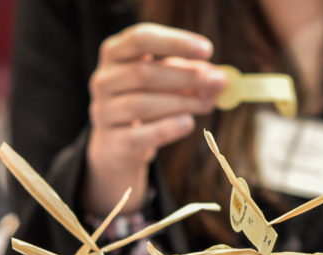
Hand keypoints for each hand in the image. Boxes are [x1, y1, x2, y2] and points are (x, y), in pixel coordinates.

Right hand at [85, 23, 226, 214]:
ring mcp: (103, 112)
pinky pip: (141, 134)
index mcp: (115, 54)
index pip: (141, 38)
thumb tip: (219, 78)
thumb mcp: (165, 81)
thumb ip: (190, 74)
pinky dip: (168, 128)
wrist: (116, 147)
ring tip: (209, 105)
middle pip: (144, 73)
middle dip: (186, 77)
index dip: (175, 42)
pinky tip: (188, 123)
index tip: (207, 50)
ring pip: (142, 104)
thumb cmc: (145, 102)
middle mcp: (103, 80)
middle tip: (218, 82)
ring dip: (183, 103)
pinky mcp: (112, 142)